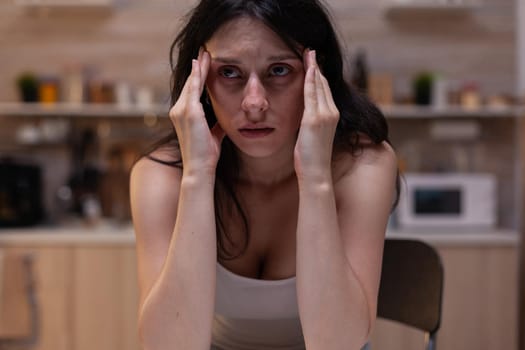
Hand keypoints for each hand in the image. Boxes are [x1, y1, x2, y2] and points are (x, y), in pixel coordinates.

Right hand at [169, 48, 224, 175]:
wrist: (199, 168)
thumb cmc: (206, 155)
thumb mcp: (213, 135)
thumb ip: (216, 124)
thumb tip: (226, 119)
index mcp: (183, 115)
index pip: (191, 91)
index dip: (198, 76)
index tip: (204, 63)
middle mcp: (178, 110)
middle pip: (190, 83)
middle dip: (198, 67)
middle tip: (205, 51)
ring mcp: (181, 111)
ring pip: (191, 83)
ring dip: (199, 67)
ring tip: (206, 53)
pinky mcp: (188, 112)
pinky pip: (193, 89)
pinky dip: (198, 75)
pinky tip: (202, 64)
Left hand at [294, 49, 339, 182]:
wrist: (316, 173)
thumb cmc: (312, 159)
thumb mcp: (312, 136)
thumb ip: (311, 122)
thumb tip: (305, 116)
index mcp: (332, 116)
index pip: (325, 90)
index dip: (319, 75)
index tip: (313, 62)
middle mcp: (331, 113)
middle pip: (323, 84)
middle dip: (316, 66)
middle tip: (310, 51)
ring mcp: (324, 115)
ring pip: (319, 85)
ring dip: (313, 67)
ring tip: (308, 53)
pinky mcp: (314, 119)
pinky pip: (312, 93)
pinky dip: (310, 78)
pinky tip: (307, 67)